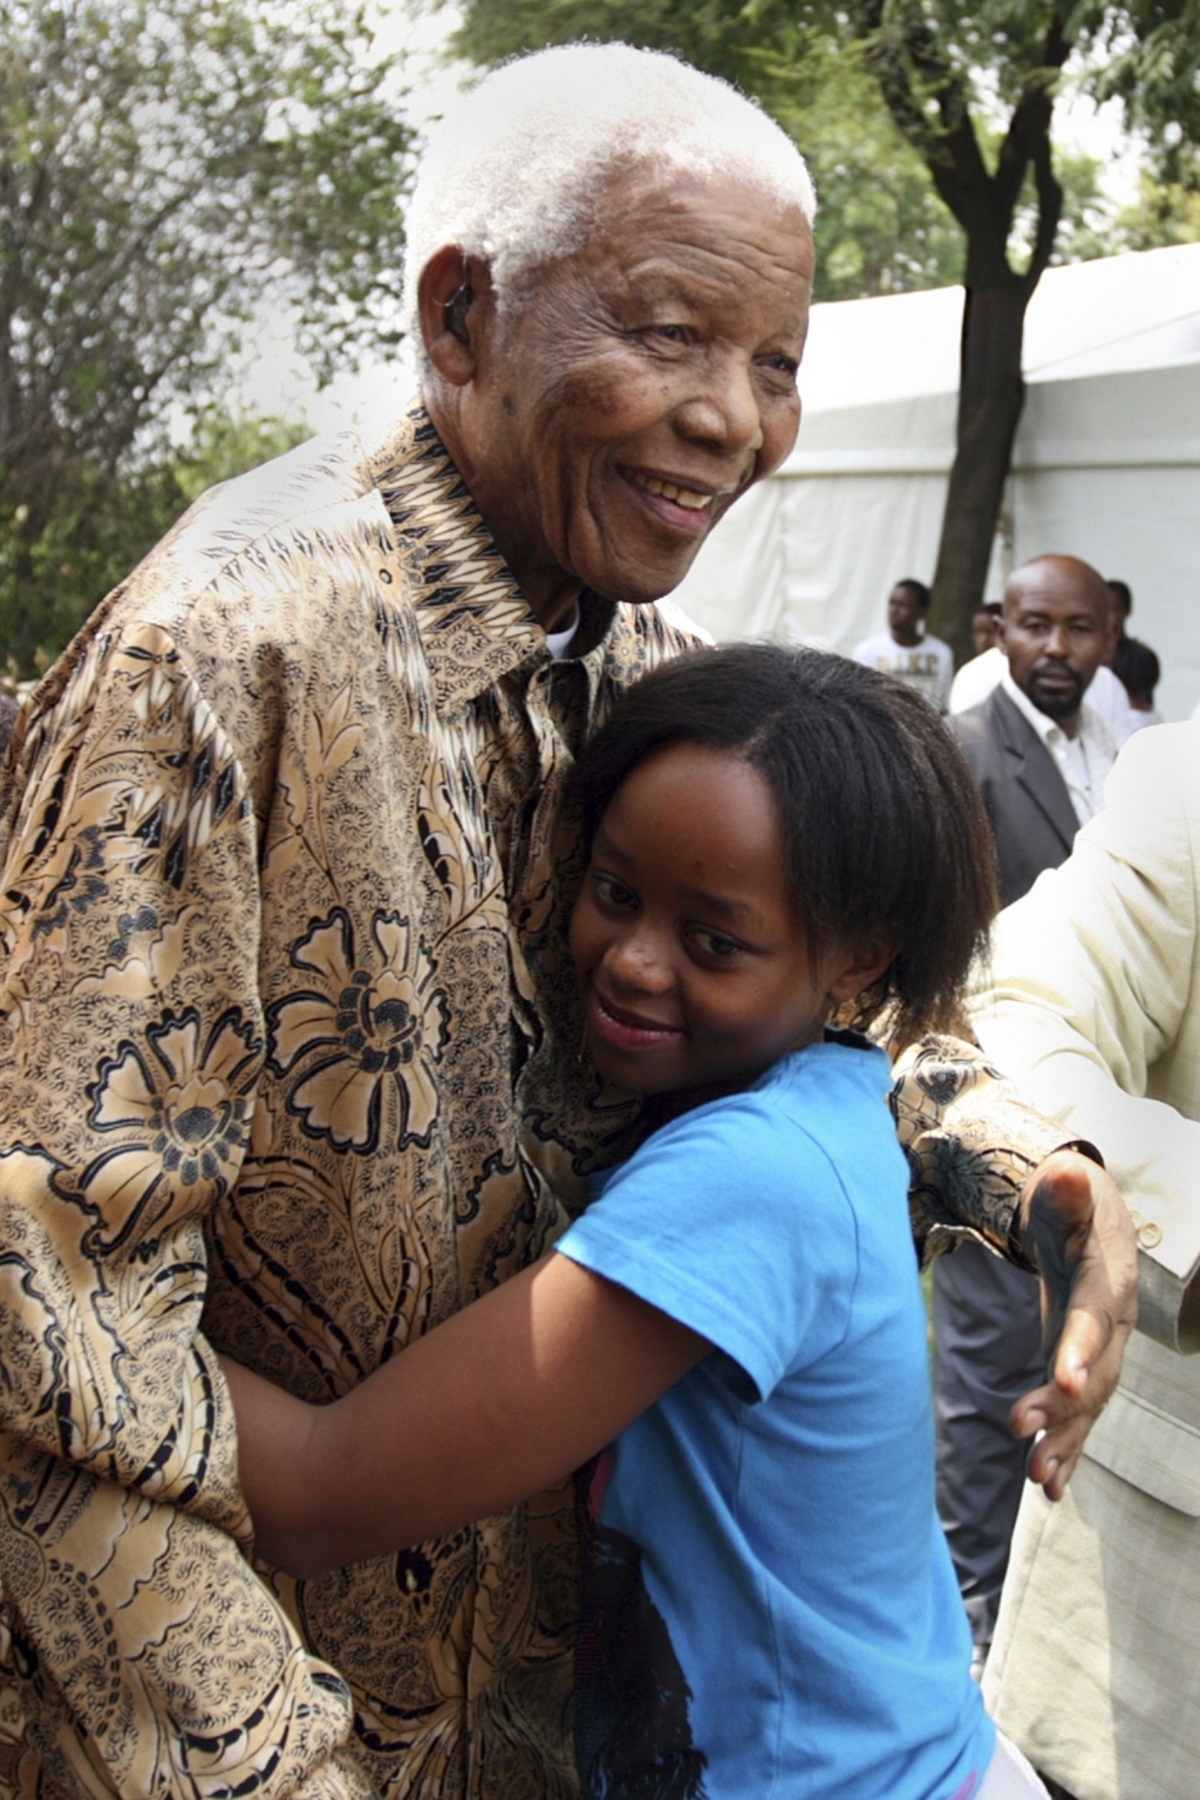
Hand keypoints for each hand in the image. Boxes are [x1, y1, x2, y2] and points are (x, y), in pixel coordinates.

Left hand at [1009, 1149, 1137, 1499]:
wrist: (1092, 1223)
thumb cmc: (1071, 1203)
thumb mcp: (1066, 1190)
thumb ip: (1065, 1190)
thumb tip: (1065, 1173)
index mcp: (1105, 1283)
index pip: (1093, 1320)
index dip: (1080, 1349)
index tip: (1062, 1380)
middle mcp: (1110, 1326)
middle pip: (1093, 1374)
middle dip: (1062, 1407)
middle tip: (1022, 1431)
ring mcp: (1100, 1352)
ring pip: (1088, 1405)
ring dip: (1065, 1442)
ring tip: (1038, 1479)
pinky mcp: (1082, 1369)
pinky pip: (1079, 1415)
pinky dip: (1068, 1451)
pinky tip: (1049, 1488)